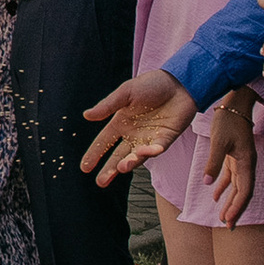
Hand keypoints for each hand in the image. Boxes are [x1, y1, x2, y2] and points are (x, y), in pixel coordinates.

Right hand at [78, 69, 195, 185]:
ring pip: (136, 157)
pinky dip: (151, 151)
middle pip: (118, 156)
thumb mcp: (126, 92)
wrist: (179, 82)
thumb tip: (86, 115)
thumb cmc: (151, 84)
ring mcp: (149, 139)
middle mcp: (133, 134)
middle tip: (101, 182)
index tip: (84, 168)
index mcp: (120, 123)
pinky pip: (156, 149)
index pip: (104, 142)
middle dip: (110, 170)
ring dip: (129, 163)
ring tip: (121, 167)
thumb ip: (108, 105)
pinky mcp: (165, 139)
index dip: (94, 154)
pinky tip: (145, 151)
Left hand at [203, 91, 258, 227]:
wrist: (236, 103)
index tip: (229, 221)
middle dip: (235, 209)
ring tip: (223, 216)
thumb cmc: (228, 120)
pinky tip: (215, 195)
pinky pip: (232, 176)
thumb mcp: (219, 141)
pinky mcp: (235, 156)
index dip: (238, 207)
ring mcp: (242, 160)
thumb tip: (208, 183)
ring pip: (238, 186)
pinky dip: (225, 187)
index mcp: (247, 162)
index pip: (244, 191)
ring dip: (231, 201)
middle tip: (227, 225)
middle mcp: (247, 164)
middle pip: (243, 192)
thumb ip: (214, 162)